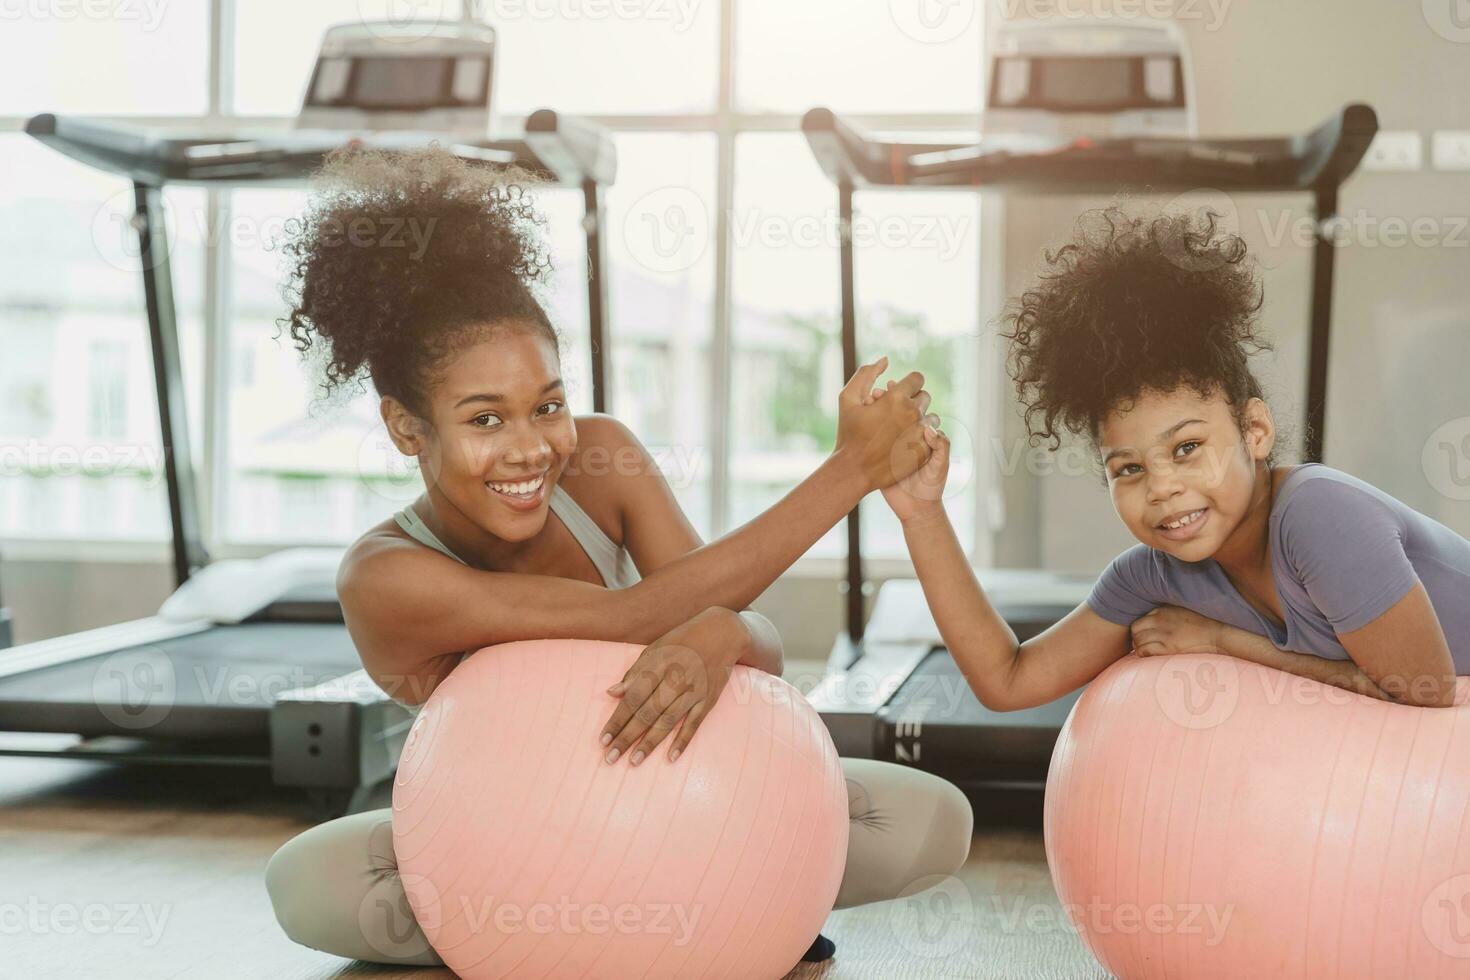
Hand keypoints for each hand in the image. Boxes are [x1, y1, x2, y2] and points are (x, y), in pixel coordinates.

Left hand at [599, 607, 748, 765]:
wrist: (722, 633)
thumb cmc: (683, 640)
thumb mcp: (655, 649)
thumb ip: (634, 673)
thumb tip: (611, 693)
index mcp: (657, 665)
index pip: (632, 698)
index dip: (617, 719)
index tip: (603, 739)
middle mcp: (674, 679)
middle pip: (646, 713)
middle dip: (627, 737)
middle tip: (610, 758)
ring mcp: (693, 691)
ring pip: (668, 721)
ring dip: (650, 743)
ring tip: (634, 761)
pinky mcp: (708, 699)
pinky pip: (694, 724)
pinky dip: (683, 740)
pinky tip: (671, 757)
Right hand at [833, 356, 932, 491]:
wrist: (854, 470)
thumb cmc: (848, 433)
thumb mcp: (848, 398)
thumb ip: (865, 374)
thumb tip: (885, 360)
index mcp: (896, 397)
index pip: (917, 378)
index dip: (908, 384)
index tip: (900, 392)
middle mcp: (912, 413)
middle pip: (925, 397)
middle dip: (913, 401)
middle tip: (897, 412)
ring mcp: (920, 433)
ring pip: (932, 418)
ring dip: (921, 420)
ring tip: (904, 428)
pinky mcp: (924, 451)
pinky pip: (933, 438)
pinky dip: (922, 438)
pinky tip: (906, 443)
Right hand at [867, 381, 947, 522]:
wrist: (916, 508)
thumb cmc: (931, 485)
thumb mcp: (940, 464)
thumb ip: (940, 446)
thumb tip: (929, 428)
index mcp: (922, 433)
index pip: (915, 408)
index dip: (907, 397)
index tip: (897, 389)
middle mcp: (906, 435)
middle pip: (896, 409)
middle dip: (887, 397)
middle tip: (877, 392)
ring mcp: (891, 445)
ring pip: (882, 420)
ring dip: (874, 408)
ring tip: (867, 400)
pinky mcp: (878, 457)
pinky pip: (871, 437)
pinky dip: (865, 425)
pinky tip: (859, 418)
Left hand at [1130, 605, 1226, 657]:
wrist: (1218, 636)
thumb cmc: (1202, 625)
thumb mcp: (1181, 611)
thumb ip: (1165, 614)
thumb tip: (1151, 622)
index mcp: (1163, 610)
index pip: (1139, 620)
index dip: (1140, 630)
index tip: (1145, 637)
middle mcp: (1161, 620)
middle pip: (1135, 630)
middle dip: (1136, 639)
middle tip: (1143, 646)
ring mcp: (1164, 634)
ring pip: (1138, 641)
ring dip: (1140, 648)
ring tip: (1147, 652)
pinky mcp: (1169, 648)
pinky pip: (1144, 651)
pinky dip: (1144, 654)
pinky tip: (1150, 656)